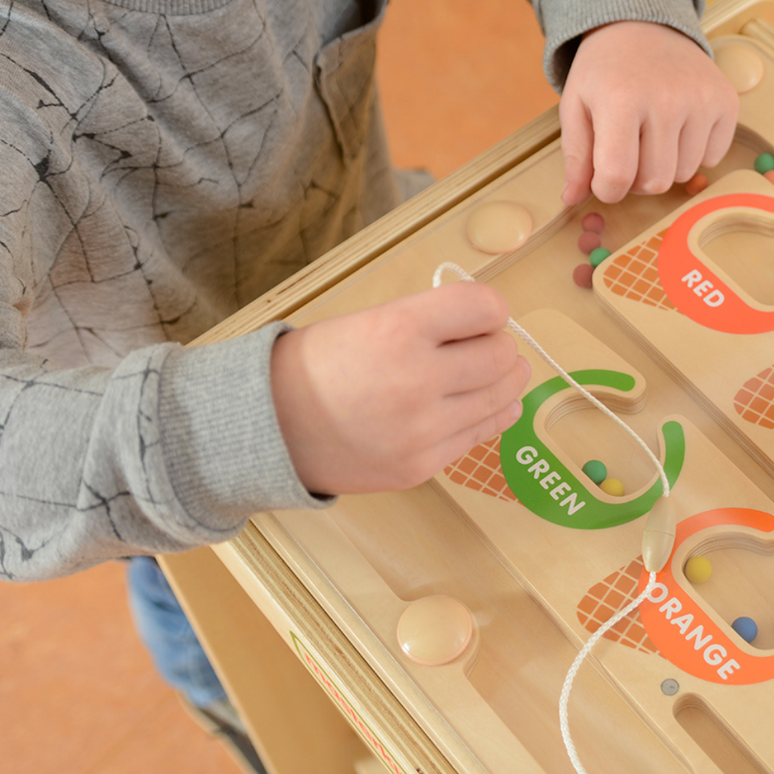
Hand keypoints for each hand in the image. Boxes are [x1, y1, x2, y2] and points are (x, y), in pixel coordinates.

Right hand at [270, 282, 530, 494]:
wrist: (269, 427)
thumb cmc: (317, 366)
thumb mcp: (370, 320)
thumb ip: (429, 321)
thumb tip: (486, 326)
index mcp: (400, 329)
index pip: (485, 308)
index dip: (490, 309)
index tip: (483, 315)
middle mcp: (417, 379)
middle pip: (502, 354)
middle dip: (499, 345)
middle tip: (486, 345)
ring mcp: (422, 430)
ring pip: (502, 397)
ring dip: (504, 380)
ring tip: (494, 373)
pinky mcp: (421, 466)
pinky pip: (480, 435)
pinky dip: (491, 415)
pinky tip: (487, 405)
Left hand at [559, 20, 738, 204]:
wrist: (643, 25)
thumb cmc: (604, 71)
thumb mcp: (575, 106)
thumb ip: (575, 156)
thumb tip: (572, 199)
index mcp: (621, 100)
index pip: (617, 177)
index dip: (607, 190)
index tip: (603, 179)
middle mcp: (666, 99)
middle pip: (655, 183)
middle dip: (636, 181)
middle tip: (628, 154)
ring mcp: (702, 100)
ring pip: (685, 174)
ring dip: (665, 167)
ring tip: (652, 137)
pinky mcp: (726, 101)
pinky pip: (713, 158)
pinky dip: (694, 154)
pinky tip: (678, 128)